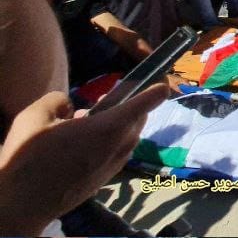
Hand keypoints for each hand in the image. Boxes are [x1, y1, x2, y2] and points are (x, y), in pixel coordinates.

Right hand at [0, 85, 168, 235]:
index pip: (145, 103)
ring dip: (118, 125)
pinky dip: (110, 142)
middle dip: (129, 105)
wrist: (22, 205)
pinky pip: (118, 152)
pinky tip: (84, 144)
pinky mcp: (106, 179)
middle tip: (105, 100)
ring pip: (129, 136)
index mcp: (108, 128)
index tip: (165, 81)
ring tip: (87, 122)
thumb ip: (57, 101)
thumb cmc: (28, 159)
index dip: (157, 89)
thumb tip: (69, 106)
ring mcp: (115, 165)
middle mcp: (119, 146)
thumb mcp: (34, 117)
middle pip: (138, 119)